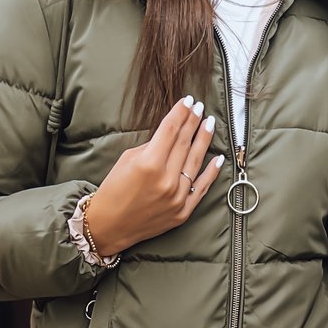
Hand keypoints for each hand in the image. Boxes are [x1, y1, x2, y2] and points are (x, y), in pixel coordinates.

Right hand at [84, 96, 224, 255]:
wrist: (109, 226)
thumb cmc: (113, 190)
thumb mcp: (127, 160)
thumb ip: (152, 146)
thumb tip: (171, 133)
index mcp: (149, 164)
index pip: (170, 130)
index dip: (180, 113)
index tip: (188, 101)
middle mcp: (166, 180)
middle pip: (184, 142)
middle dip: (193, 122)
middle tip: (200, 107)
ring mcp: (177, 197)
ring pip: (195, 161)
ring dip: (204, 139)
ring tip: (209, 123)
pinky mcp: (183, 211)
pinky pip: (202, 188)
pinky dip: (211, 172)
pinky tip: (218, 157)